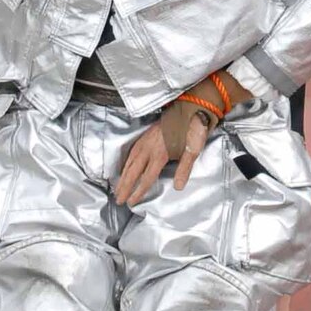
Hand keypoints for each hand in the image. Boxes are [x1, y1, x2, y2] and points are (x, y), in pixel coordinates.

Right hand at [114, 69, 250, 205]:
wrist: (191, 108)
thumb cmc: (193, 130)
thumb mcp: (192, 151)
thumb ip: (184, 169)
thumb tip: (178, 186)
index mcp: (159, 153)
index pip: (146, 177)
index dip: (138, 191)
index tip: (132, 202)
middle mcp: (148, 148)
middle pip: (133, 171)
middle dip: (125, 186)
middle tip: (118, 199)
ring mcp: (145, 141)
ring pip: (130, 161)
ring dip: (123, 176)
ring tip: (118, 188)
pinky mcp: (146, 136)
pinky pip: (131, 152)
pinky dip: (126, 163)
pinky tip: (125, 168)